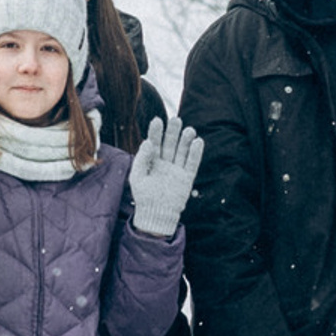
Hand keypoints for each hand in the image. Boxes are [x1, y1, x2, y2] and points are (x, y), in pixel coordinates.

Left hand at [126, 115, 203, 240]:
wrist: (156, 215)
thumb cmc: (144, 196)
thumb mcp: (137, 177)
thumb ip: (141, 159)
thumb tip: (147, 142)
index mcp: (152, 161)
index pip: (155, 143)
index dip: (156, 132)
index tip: (158, 120)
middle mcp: (165, 163)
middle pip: (170, 144)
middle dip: (173, 132)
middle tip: (176, 120)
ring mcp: (176, 170)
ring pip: (182, 152)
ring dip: (186, 141)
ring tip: (189, 130)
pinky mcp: (186, 178)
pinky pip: (192, 164)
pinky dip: (195, 153)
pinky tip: (198, 142)